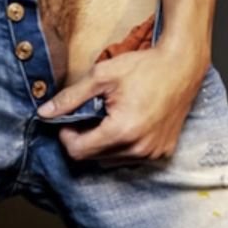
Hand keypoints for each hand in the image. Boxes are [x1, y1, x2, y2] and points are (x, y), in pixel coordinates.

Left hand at [38, 43, 206, 164]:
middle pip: (94, 158)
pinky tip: (127, 123)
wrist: (183, 66)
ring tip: (109, 118)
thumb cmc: (145, 67)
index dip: (67, 136)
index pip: (78, 152)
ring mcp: (153, 153)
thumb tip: (44, 112)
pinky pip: (132, 157)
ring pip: (112, 161)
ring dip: (104, 144)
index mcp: (121, 131)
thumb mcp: (102, 76)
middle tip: (89, 115)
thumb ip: (70, 97)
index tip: (68, 121)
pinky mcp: (163, 151)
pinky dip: (123, 146)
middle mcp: (139, 149)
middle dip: (85, 139)